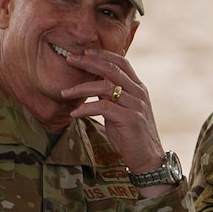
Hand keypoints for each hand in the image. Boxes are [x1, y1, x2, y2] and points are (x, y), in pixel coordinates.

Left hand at [58, 47, 168, 186]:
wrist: (148, 158)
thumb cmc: (130, 135)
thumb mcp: (121, 110)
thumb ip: (111, 96)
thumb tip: (92, 85)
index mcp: (138, 87)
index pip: (121, 62)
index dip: (101, 54)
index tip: (82, 52)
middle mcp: (139, 92)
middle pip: (112, 69)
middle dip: (88, 62)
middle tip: (69, 59)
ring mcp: (136, 105)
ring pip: (105, 87)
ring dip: (81, 88)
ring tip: (64, 92)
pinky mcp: (131, 119)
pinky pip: (104, 107)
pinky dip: (86, 109)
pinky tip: (75, 113)